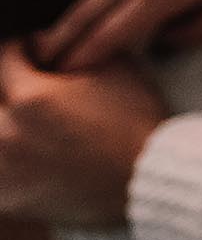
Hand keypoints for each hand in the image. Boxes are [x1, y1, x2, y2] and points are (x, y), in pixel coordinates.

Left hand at [0, 39, 164, 226]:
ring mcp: (2, 170)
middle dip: (10, 84)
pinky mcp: (6, 198)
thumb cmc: (135, 119)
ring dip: (7, 119)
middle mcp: (5, 134)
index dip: (23, 48)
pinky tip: (30, 151)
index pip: (3, 55)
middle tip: (35, 86)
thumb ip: (73, 45)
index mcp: (29, 98)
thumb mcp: (113, 66)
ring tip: (35, 120)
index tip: (37, 52)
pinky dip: (5, 158)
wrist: (148, 177)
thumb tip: (41, 41)